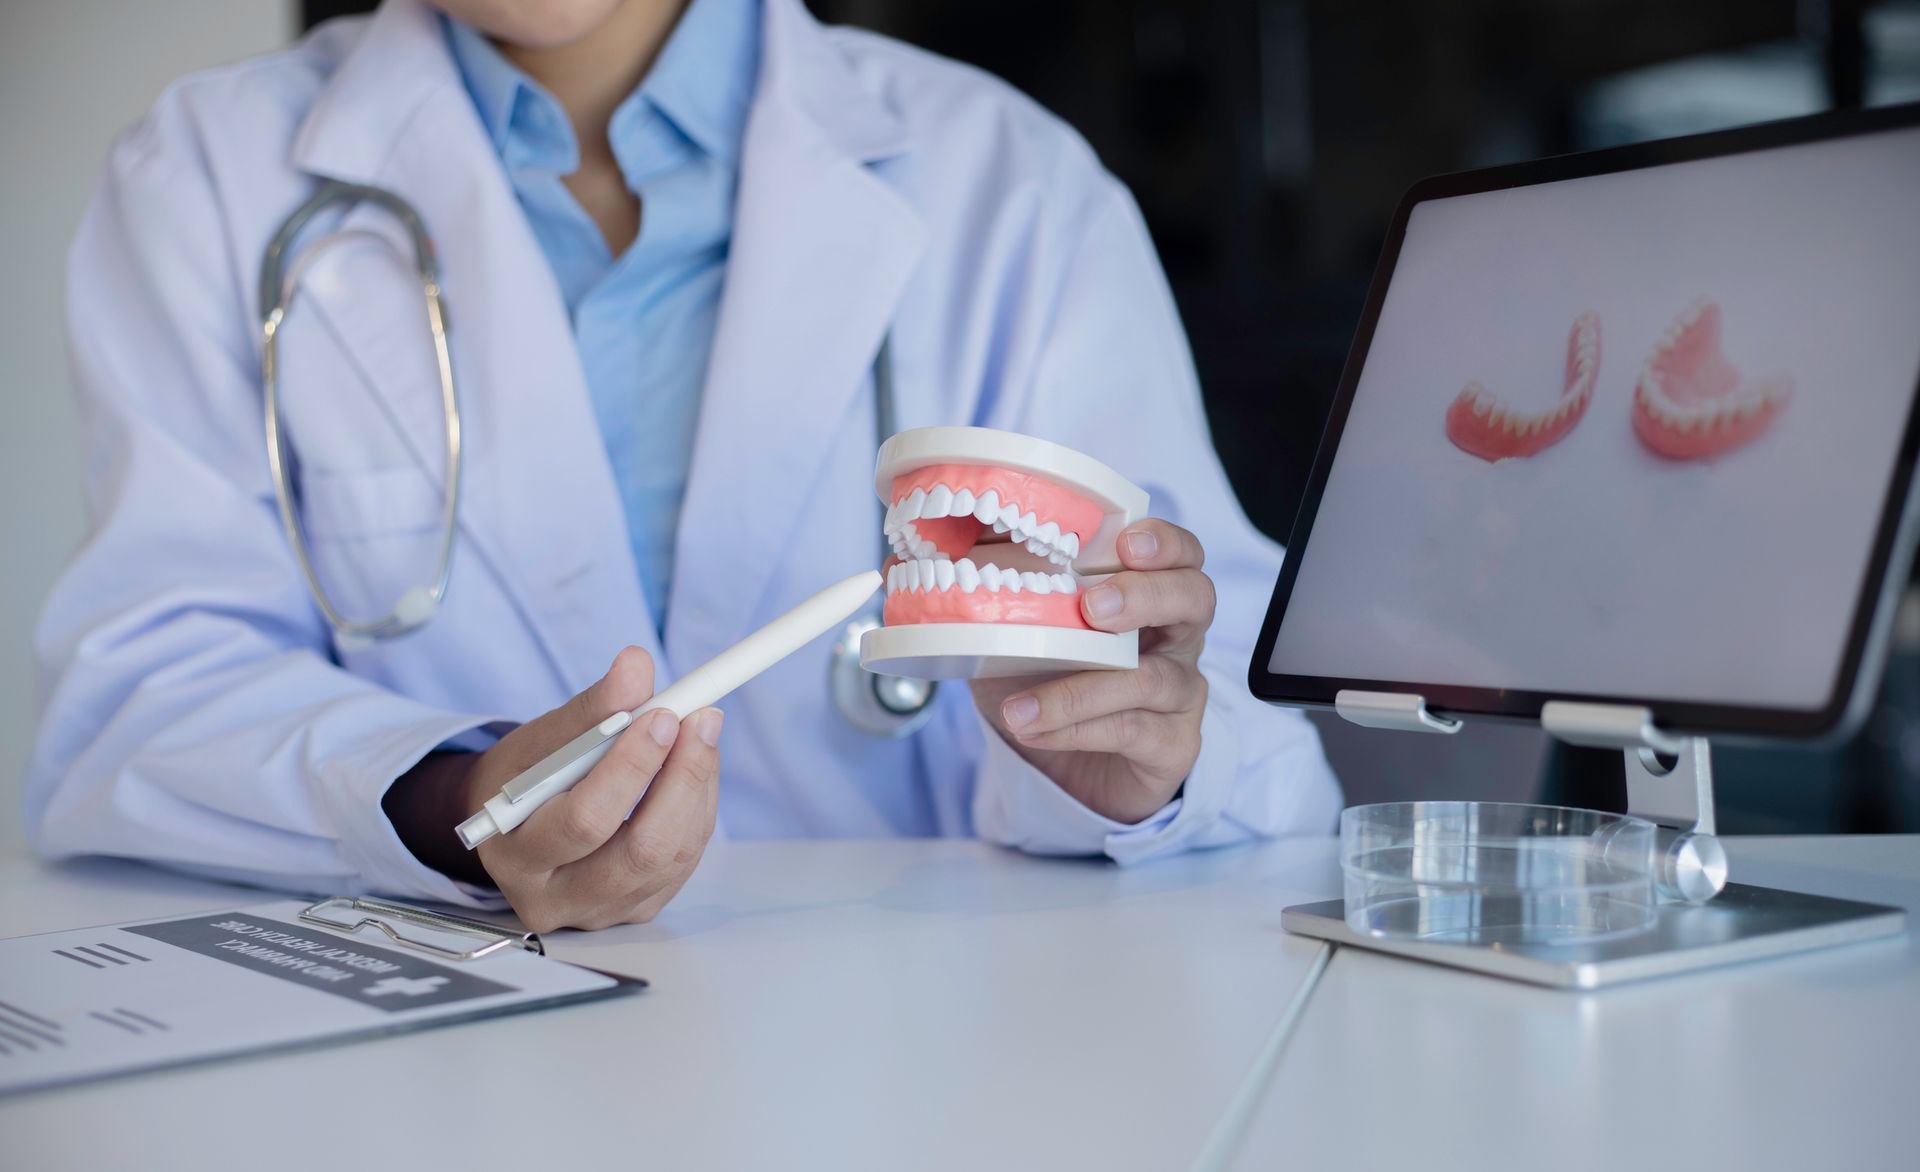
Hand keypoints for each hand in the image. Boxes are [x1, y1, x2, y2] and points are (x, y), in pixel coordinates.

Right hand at [465, 648, 721, 931]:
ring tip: (702, 728)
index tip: (662, 713)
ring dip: (698, 785)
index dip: (631, 767)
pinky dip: (699, 807)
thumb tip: (637, 665)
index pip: (584, 820)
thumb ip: (591, 708)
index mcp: (516, 857)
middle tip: (700, 718)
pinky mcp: (637, 908)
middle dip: (680, 778)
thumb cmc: (525, 778)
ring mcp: (602, 912)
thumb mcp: (542, 740)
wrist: (516, 826)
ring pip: (673, 856)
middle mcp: (556, 899)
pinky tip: (696, 765)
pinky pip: (684, 861)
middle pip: (640, 851)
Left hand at [968, 519, 1212, 823]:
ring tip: (1020, 707)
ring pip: (1154, 678)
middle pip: (1195, 599)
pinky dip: (1077, 729)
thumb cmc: (1046, 680)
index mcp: (1148, 593)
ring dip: (1082, 689)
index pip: (1180, 553)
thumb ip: (998, 583)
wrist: (1059, 767)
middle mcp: (1176, 637)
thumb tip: (940, 537)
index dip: (1164, 542)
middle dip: (1147, 595)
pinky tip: (1032, 729)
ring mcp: (1180, 693)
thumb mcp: (1017, 628)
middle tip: (1092, 607)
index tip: (1127, 541)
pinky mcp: (1172, 745)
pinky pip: (1133, 731)